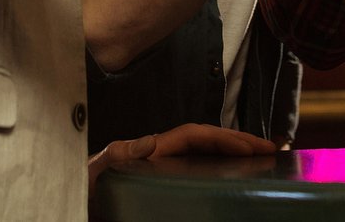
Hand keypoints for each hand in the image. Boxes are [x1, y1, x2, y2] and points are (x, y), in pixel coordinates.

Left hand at [88, 122, 275, 190]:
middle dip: (240, 142)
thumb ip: (119, 154)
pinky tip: (237, 178)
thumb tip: (152, 139)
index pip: (194, 136)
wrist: (72, 207)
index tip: (250, 147)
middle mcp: (160, 156)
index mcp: (150, 150)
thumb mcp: (96, 170)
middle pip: (208, 143)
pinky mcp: (164, 187)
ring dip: (235, 154)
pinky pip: (198, 173)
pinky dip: (221, 170)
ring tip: (264, 159)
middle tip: (272, 149)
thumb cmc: (83, 190)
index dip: (223, 138)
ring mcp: (164, 170)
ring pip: (206, 156)